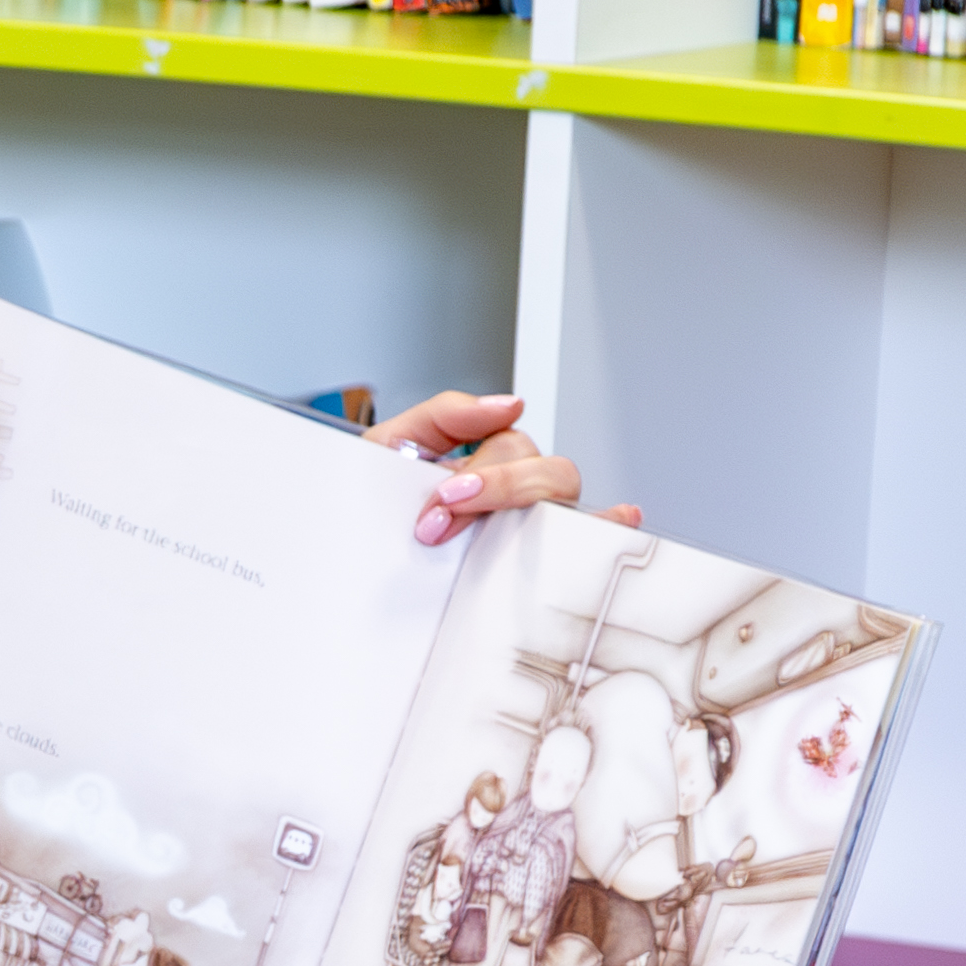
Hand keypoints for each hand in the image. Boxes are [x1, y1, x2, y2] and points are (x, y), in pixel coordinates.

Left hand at [376, 389, 644, 545]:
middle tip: (439, 525)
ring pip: (561, 500)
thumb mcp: (389, 447)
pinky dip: (608, 524)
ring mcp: (522, 521)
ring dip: (530, 511)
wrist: (344, 561)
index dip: (482, 474)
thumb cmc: (369, 505)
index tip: (441, 503)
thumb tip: (511, 405)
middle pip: (543, 472)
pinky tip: (621, 519)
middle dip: (497, 493)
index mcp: (479, 456)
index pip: (509, 445)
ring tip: (488, 539)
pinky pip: (582, 535)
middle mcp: (508, 486)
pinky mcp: (528, 558)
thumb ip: (444, 415)